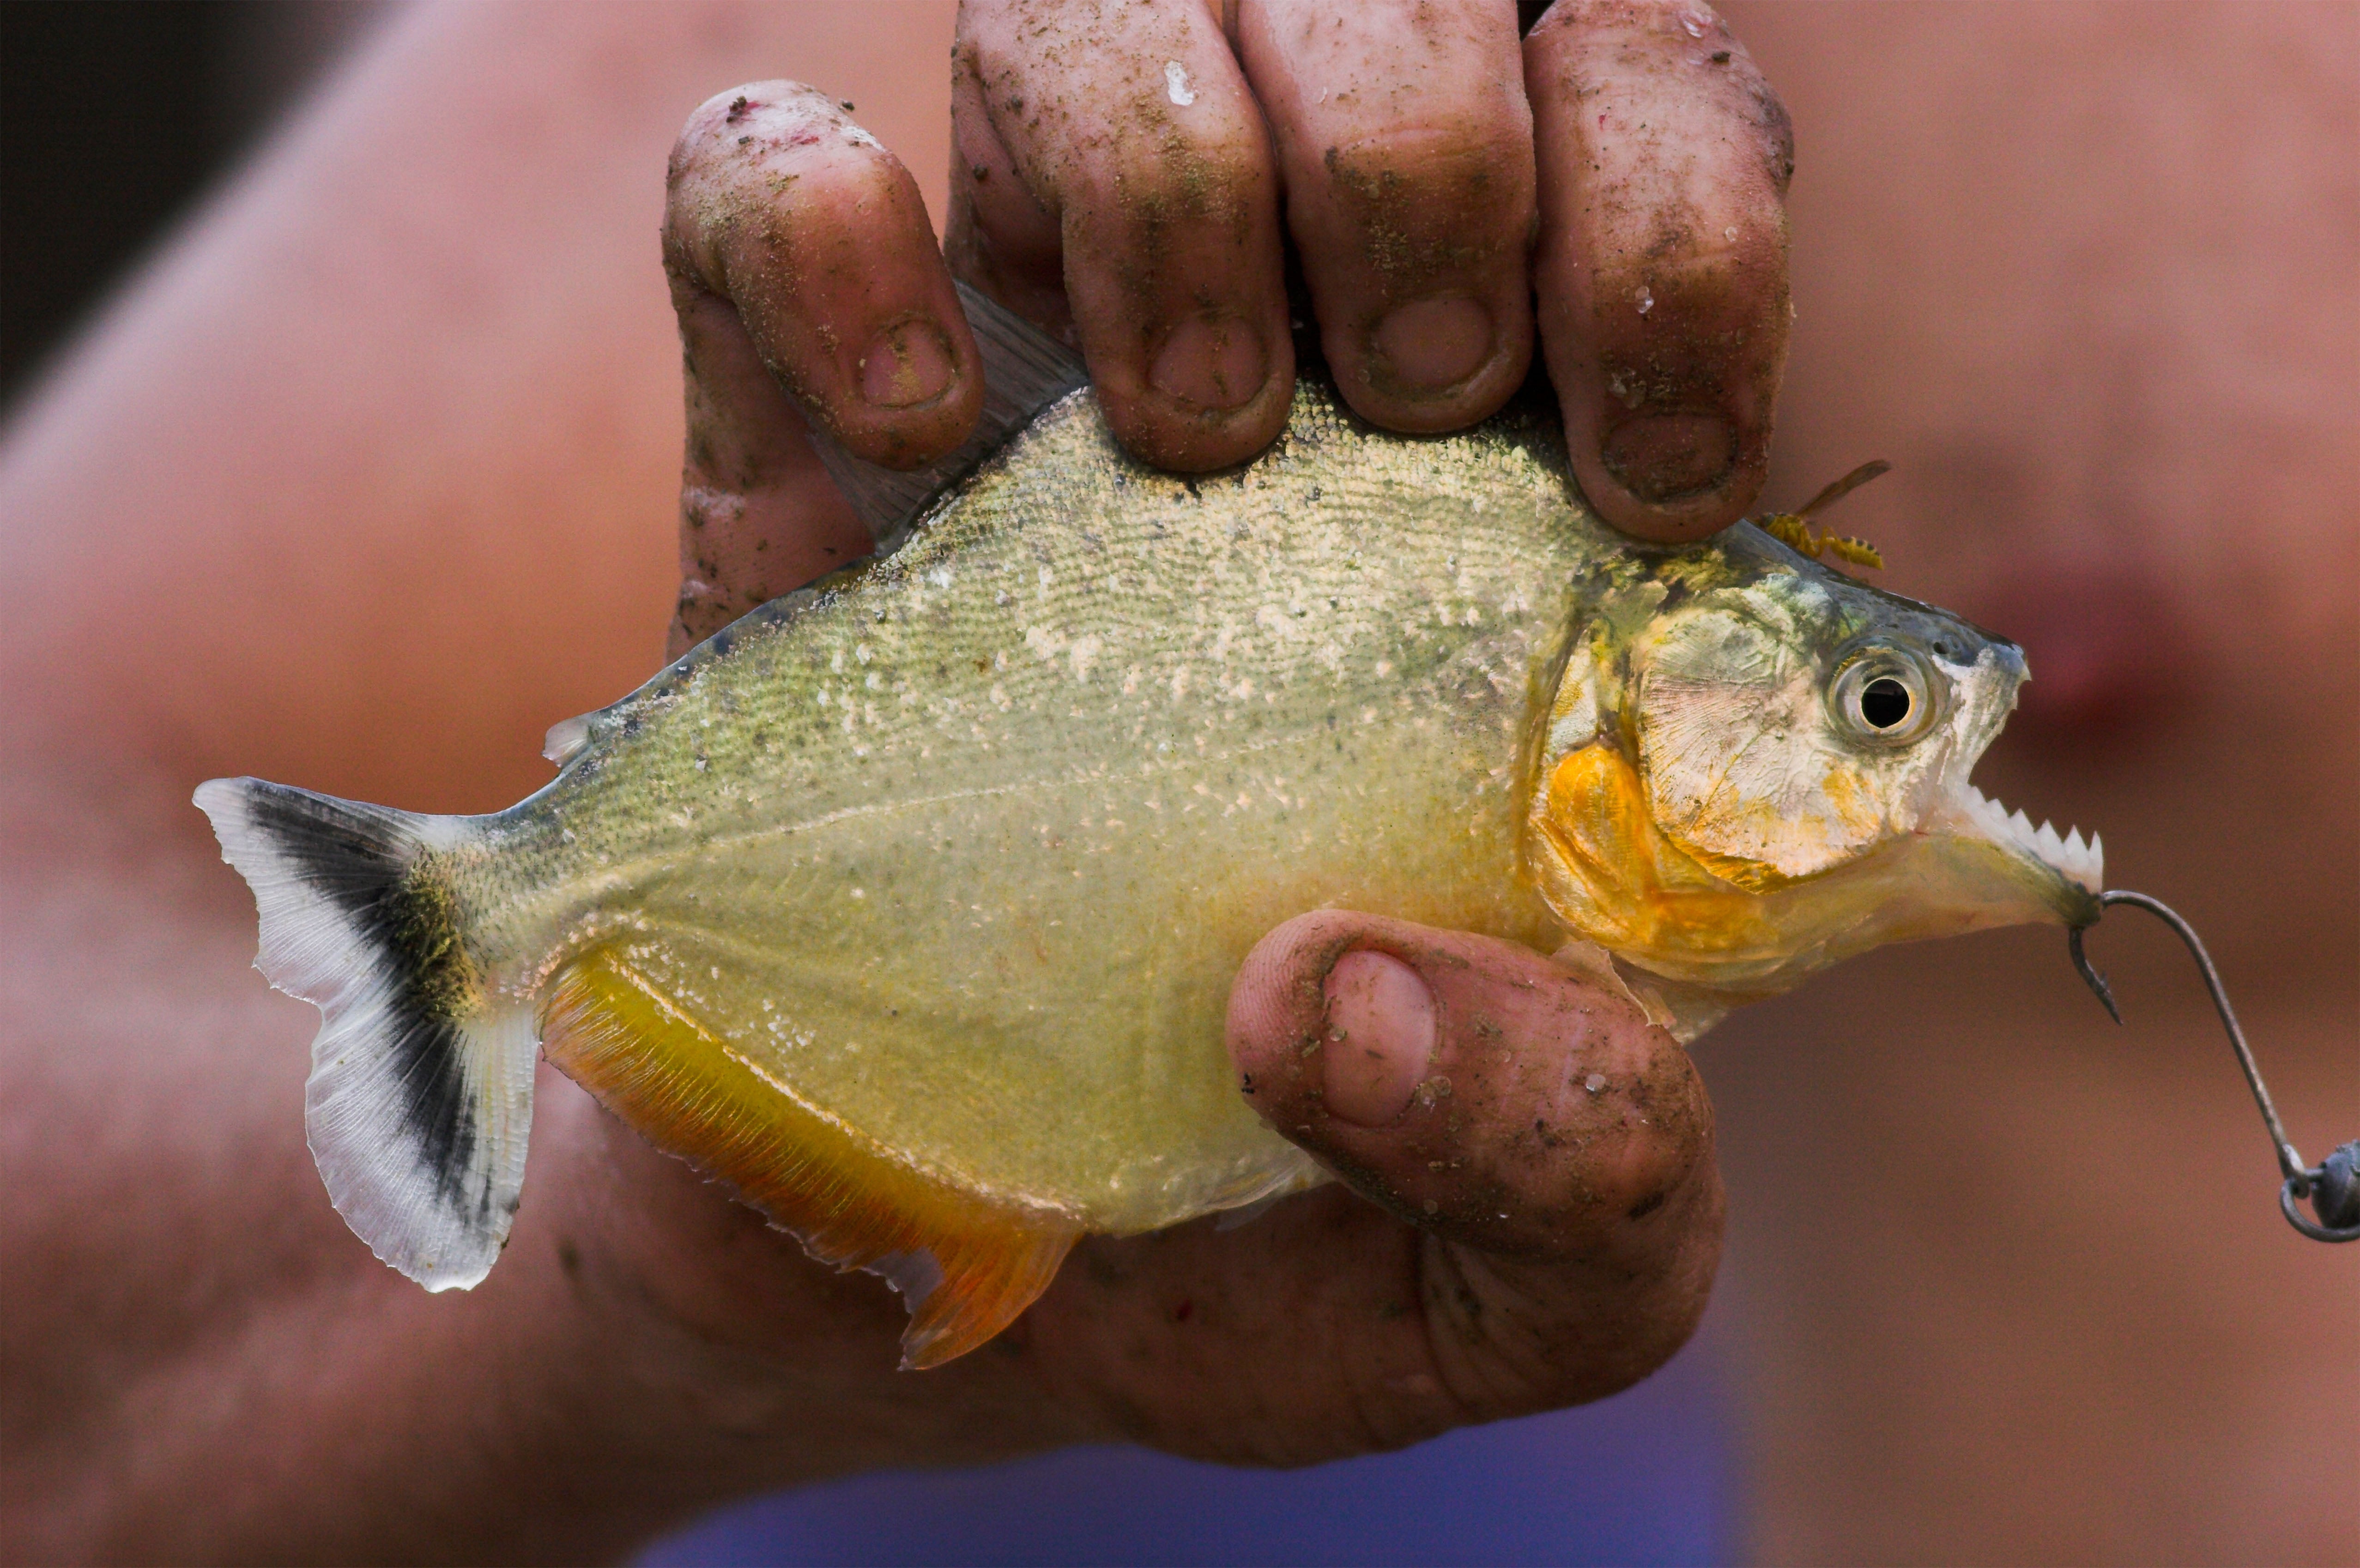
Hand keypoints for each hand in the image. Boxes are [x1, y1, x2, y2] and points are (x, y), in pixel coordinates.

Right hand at [613, 0, 1743, 1513]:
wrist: (899, 1257)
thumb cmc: (1243, 1231)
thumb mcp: (1502, 1290)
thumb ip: (1582, 1173)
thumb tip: (1358, 993)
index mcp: (1527, 527)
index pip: (1662, 146)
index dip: (1681, 224)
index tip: (1641, 461)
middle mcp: (1295, 379)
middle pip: (1406, 6)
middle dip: (1425, 157)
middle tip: (1393, 404)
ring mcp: (1030, 377)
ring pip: (1097, 5)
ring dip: (1166, 163)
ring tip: (1176, 440)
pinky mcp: (793, 428)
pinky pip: (762, 175)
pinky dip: (826, 251)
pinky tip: (906, 446)